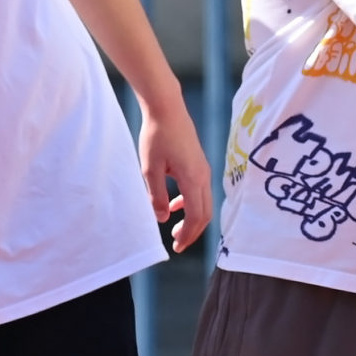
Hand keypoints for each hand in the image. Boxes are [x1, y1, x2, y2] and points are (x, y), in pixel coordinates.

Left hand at [140, 103, 213, 253]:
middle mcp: (203, 176)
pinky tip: (173, 206)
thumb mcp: (150, 169)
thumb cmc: (157, 136)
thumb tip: (161, 219)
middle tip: (177, 244)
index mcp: (193, 179)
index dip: (188, 235)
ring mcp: (203, 170)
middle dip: (193, 232)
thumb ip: (156, 196)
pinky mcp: (199, 164)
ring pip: (204, 203)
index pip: (196, 216)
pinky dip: (189, 203)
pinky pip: (199, 191)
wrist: (167, 108)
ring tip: (175, 229)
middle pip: (205, 213)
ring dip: (191, 218)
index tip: (177, 247)